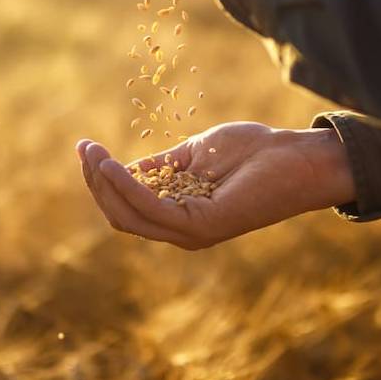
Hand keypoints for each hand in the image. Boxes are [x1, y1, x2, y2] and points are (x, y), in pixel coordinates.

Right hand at [76, 122, 355, 249]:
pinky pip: (151, 208)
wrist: (296, 157)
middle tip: (84, 149)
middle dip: (95, 183)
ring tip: (93, 154)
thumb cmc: (253, 152)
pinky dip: (127, 186)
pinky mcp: (202, 226)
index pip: (126, 207)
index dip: (101, 179)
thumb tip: (123, 167)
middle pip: (120, 215)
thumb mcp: (194, 155)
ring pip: (129, 215)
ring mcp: (192, 232)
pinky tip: (114, 164)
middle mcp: (182, 230)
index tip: (85, 147)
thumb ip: (161, 166)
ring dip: (105, 184)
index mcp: (179, 215)